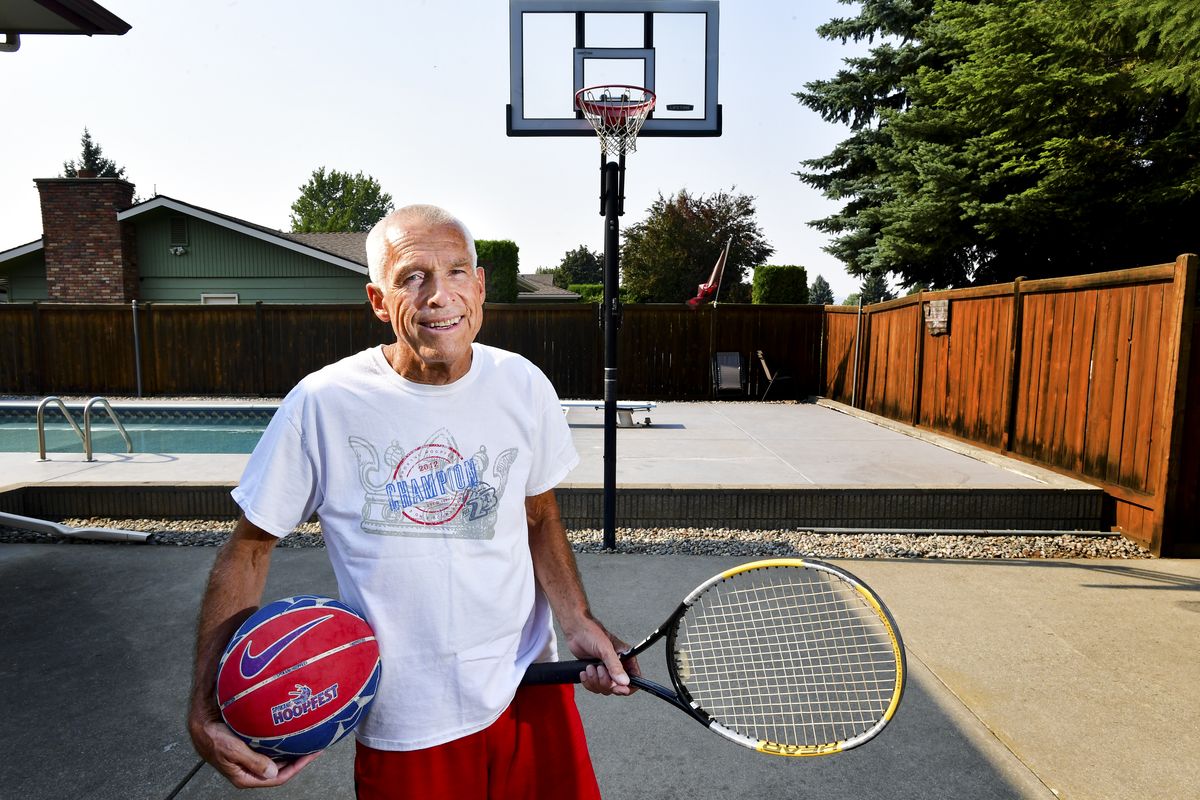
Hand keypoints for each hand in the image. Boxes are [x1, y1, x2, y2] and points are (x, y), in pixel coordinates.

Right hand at [189, 715, 319, 787]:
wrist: (200, 725)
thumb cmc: (213, 738)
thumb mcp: (233, 750)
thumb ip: (253, 762)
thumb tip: (273, 772)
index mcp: (246, 777)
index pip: (278, 778)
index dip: (297, 767)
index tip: (312, 755)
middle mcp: (250, 770)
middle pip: (280, 769)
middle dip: (298, 759)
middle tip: (315, 746)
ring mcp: (251, 759)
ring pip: (277, 759)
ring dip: (291, 752)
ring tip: (308, 741)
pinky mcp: (250, 748)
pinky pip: (271, 749)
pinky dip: (282, 744)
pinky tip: (291, 735)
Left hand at [566, 619, 640, 696]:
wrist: (576, 631)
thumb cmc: (592, 633)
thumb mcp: (606, 650)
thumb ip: (615, 667)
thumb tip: (624, 681)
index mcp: (626, 658)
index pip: (634, 678)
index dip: (628, 686)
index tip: (618, 687)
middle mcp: (617, 666)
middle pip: (617, 687)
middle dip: (606, 682)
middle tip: (600, 670)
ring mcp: (606, 671)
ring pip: (604, 688)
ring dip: (594, 680)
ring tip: (591, 667)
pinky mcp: (595, 674)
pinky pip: (594, 687)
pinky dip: (588, 681)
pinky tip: (586, 670)